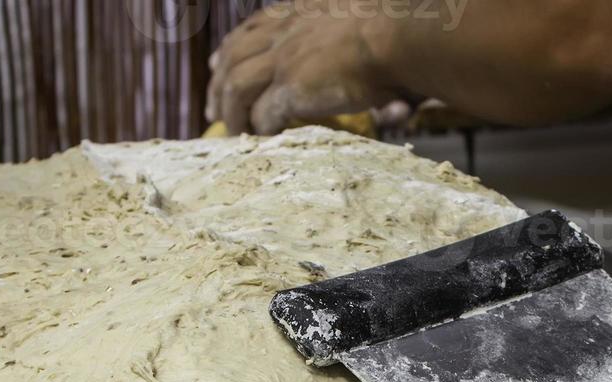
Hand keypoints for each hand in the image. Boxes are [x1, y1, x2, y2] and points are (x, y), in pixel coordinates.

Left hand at [206, 2, 400, 135]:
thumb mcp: (362, 22)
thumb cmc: (397, 30)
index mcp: (300, 11)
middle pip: (234, 56)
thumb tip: (372, 74)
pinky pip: (263, 113)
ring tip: (233, 133)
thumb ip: (350, 40)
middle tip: (212, 108)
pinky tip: (261, 139)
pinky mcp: (292, 87)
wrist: (399, 35)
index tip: (216, 63)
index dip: (231, 47)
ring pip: (237, 86)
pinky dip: (259, 128)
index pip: (254, 27)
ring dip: (232, 112)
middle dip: (218, 84)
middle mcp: (286, 31)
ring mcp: (285, 58)